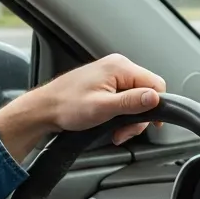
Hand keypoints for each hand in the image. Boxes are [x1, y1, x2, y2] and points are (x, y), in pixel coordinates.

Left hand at [0, 53, 165, 159]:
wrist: (43, 109)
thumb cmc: (66, 106)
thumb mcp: (103, 108)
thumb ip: (131, 102)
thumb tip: (155, 98)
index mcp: (120, 67)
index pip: (156, 84)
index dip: (156, 106)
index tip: (149, 124)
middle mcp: (117, 66)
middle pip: (146, 93)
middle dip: (138, 117)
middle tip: (124, 132)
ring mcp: (111, 74)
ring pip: (135, 98)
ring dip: (129, 118)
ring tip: (114, 131)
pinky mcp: (105, 83)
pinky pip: (123, 98)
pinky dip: (120, 114)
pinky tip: (110, 123)